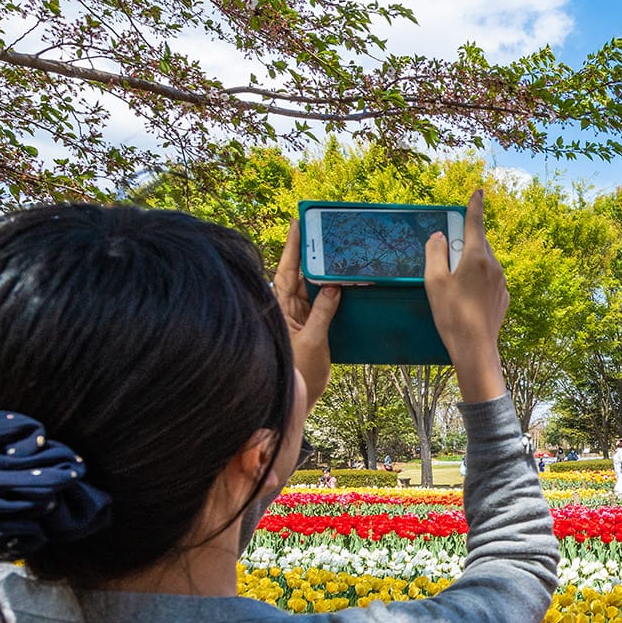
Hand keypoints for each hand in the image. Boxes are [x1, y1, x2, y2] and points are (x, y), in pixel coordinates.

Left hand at [274, 220, 339, 407]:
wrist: (297, 399)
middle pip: (299, 272)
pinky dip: (331, 290)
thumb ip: (323, 313)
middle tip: (320, 228)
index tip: (298, 223)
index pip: (286, 269)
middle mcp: (287, 308)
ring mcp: (298, 316)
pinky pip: (321, 302)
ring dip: (322, 269)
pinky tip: (341, 279)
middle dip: (308, 250)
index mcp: (280, 308)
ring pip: (311, 286)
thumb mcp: (313, 341)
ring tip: (333, 248)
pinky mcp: (310, 326)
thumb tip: (334, 287)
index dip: (292, 246)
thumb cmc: (299, 373)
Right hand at [425, 188, 507, 402]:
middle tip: (450, 253)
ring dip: (472, 262)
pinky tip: (467, 297)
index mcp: (477, 256)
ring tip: (455, 282)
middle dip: (467, 241)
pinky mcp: (504, 297)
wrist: (475, 348)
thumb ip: (435, 253)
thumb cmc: (451, 314)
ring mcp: (502, 282)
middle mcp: (494, 265)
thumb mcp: (434, 281)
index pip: (476, 222)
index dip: (475, 205)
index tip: (479, 191)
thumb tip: (440, 237)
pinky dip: (479, 279)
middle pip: (480, 243)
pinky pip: (490, 279)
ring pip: (486, 261)